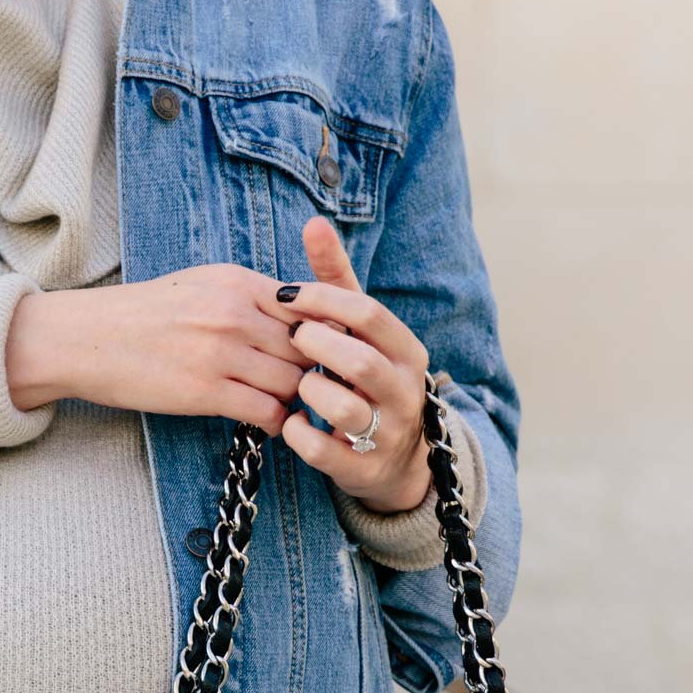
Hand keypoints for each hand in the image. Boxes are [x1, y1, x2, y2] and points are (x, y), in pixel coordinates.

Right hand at [6, 265, 306, 435]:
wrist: (87, 339)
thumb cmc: (142, 315)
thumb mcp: (199, 285)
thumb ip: (247, 295)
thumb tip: (293, 311)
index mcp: (237, 282)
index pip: (310, 307)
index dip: (323, 334)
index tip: (322, 354)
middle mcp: (235, 313)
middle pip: (308, 347)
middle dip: (316, 370)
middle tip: (318, 388)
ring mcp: (222, 352)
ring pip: (293, 382)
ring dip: (297, 399)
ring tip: (292, 407)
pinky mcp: (206, 392)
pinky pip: (267, 411)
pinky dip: (279, 422)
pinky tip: (272, 423)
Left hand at [279, 218, 431, 512]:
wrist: (396, 457)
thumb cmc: (365, 376)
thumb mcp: (358, 330)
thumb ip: (337, 280)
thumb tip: (313, 223)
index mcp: (406, 349)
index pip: (369, 313)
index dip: (324, 300)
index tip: (286, 296)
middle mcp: (405, 390)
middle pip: (359, 360)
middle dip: (315, 346)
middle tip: (289, 340)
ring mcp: (388, 432)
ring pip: (345, 407)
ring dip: (309, 390)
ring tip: (297, 383)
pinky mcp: (364, 469)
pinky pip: (325, 451)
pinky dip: (300, 434)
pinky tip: (291, 420)